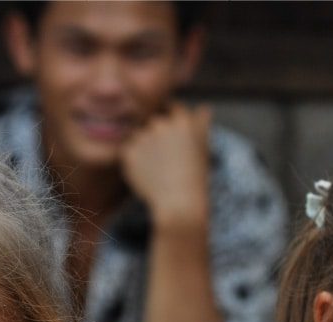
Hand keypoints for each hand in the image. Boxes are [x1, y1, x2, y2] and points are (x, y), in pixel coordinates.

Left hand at [120, 103, 211, 231]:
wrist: (179, 204)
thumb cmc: (195, 179)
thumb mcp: (203, 149)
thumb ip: (201, 126)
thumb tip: (204, 108)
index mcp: (182, 121)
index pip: (172, 107)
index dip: (170, 119)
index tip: (170, 136)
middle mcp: (161, 124)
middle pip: (153, 121)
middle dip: (155, 135)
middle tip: (163, 159)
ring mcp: (143, 137)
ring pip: (138, 136)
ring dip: (143, 146)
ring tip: (155, 169)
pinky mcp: (129, 152)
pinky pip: (128, 152)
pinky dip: (134, 161)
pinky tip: (146, 175)